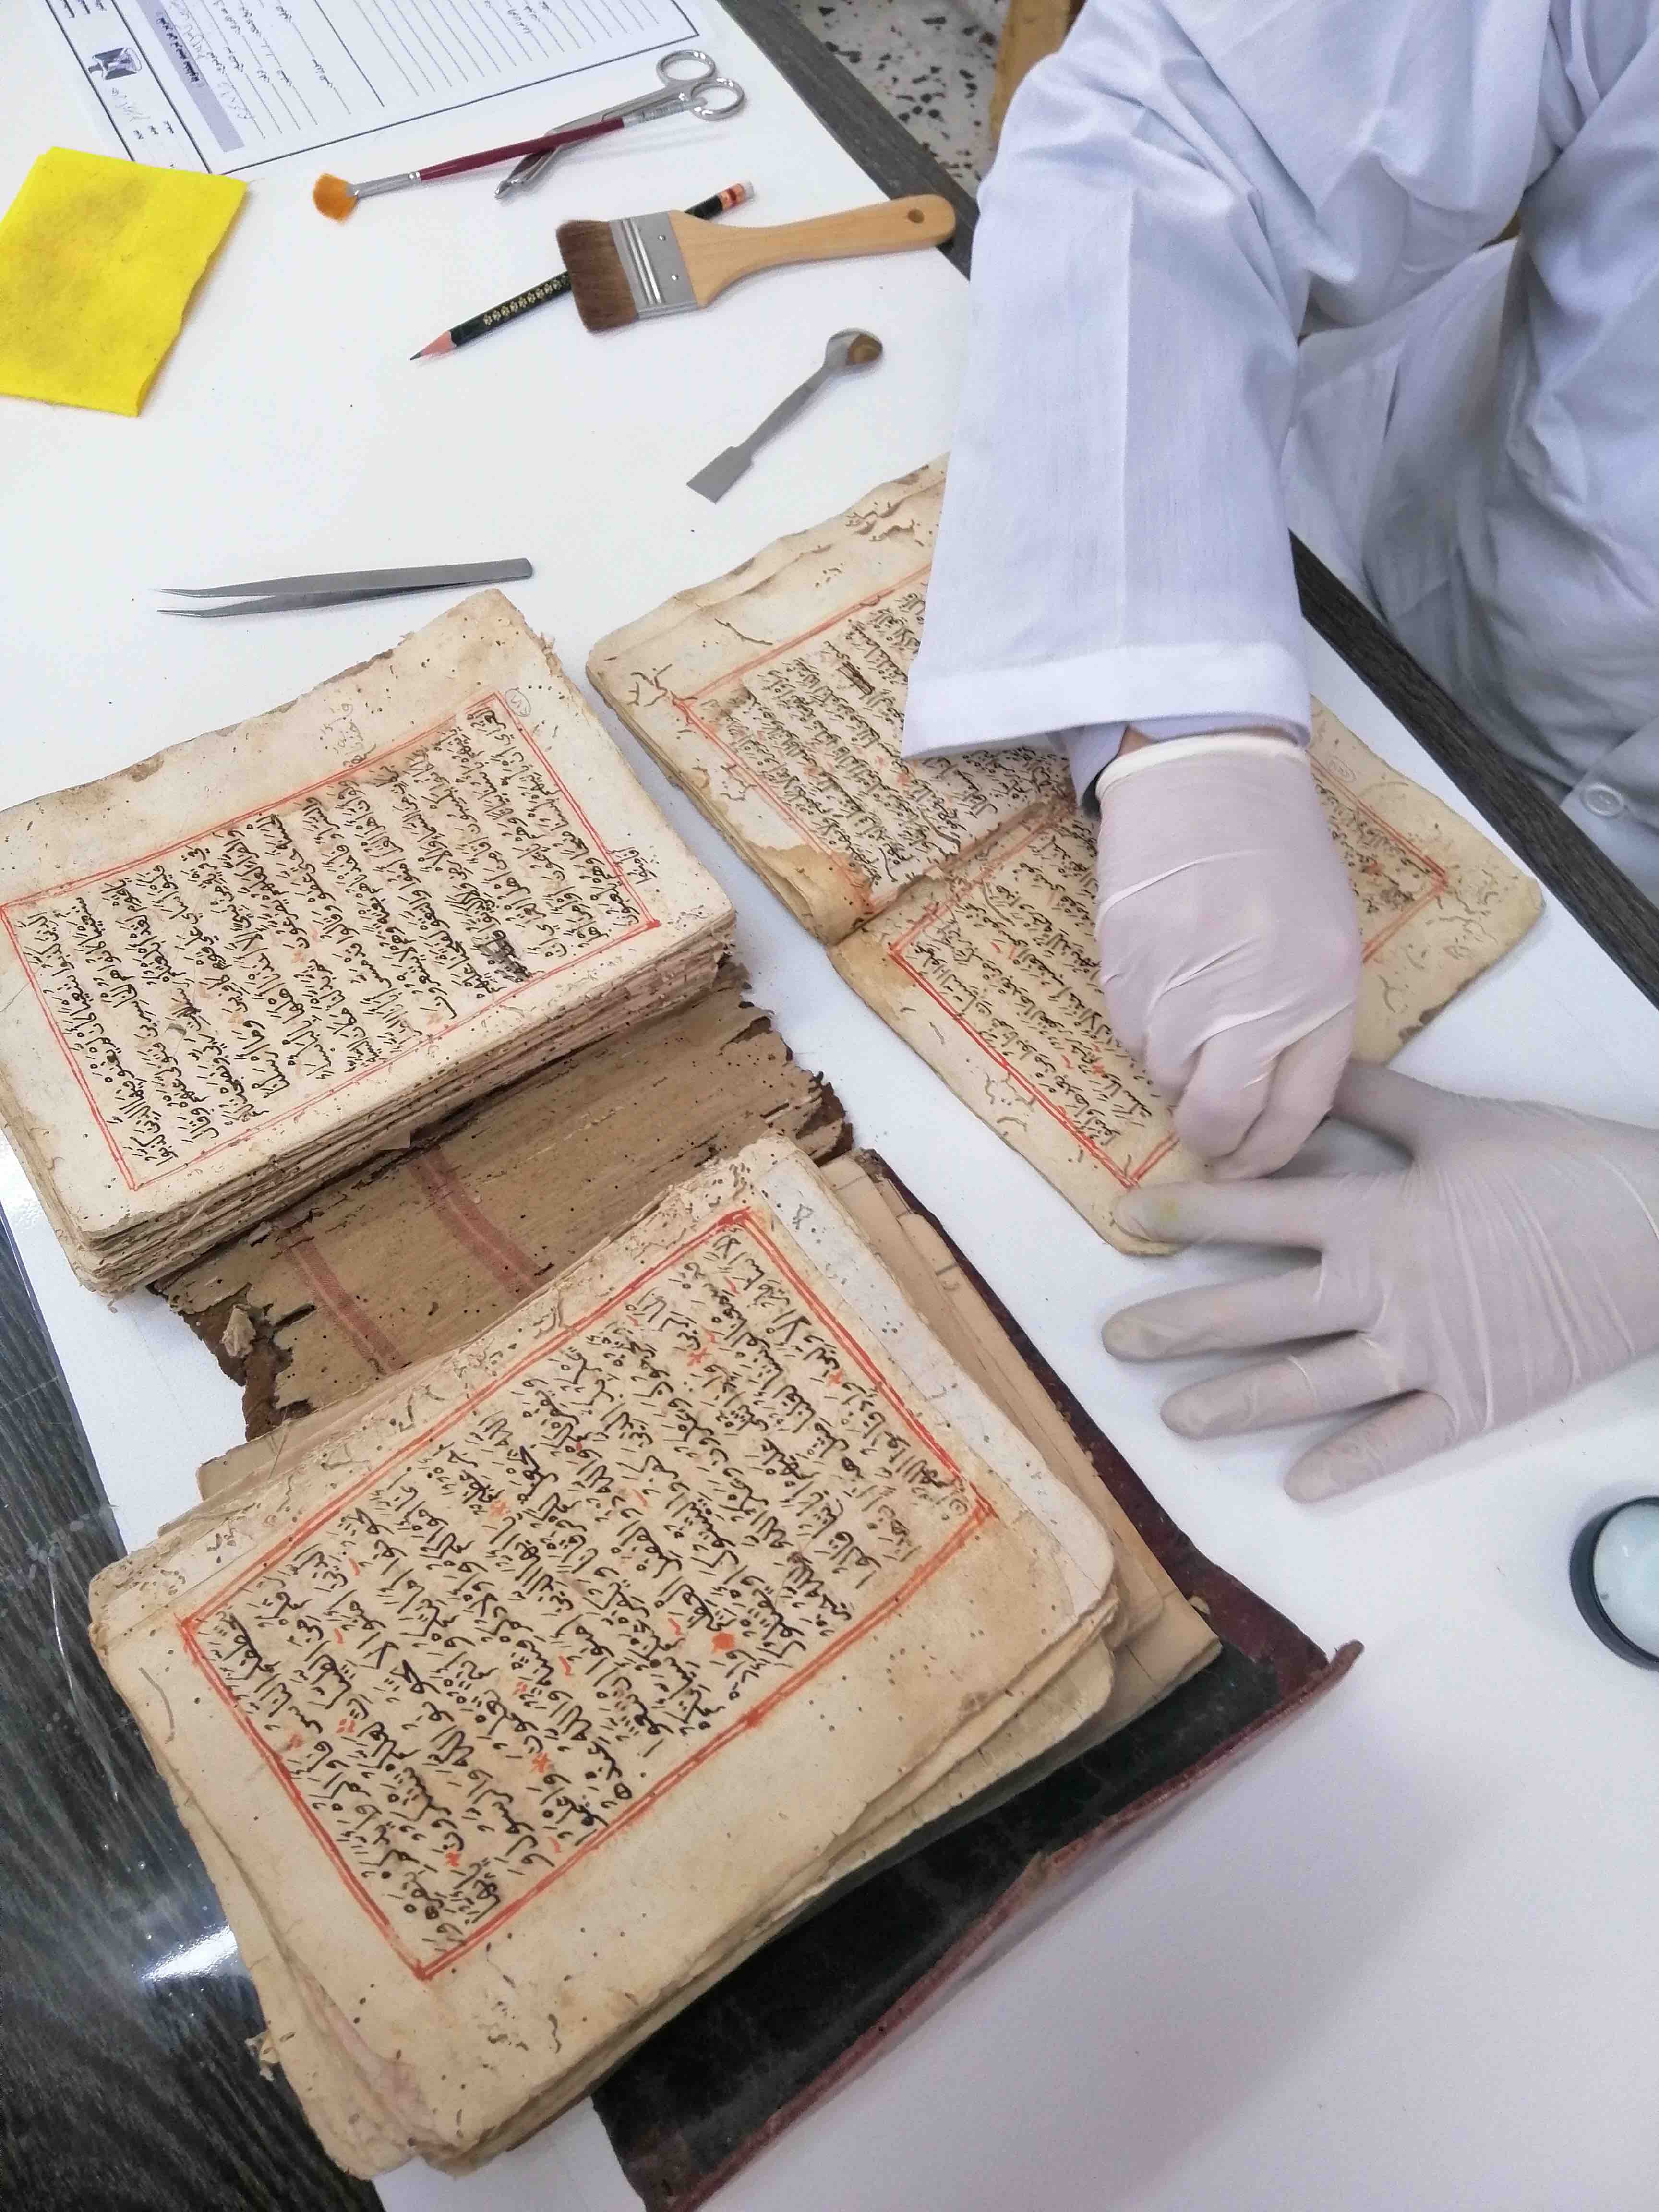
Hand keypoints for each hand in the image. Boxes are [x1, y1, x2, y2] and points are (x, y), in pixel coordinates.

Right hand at [1095, 738, 1360, 1175]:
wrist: (1209, 778)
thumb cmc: (1278, 859)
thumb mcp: (1324, 941)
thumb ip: (1303, 1024)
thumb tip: (1263, 1102)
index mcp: (1321, 992)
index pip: (1294, 1115)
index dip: (1263, 1157)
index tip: (1243, 1168)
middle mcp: (1255, 998)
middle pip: (1218, 1116)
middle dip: (1207, 1140)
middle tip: (1201, 1136)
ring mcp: (1185, 982)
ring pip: (1164, 1077)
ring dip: (1172, 1073)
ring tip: (1185, 1022)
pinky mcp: (1129, 963)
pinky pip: (1129, 1033)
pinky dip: (1142, 1029)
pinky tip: (1159, 983)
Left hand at [1103, 1065, 1658, 1498]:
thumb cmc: (1562, 1167)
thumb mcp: (1461, 1121)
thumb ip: (1376, 1103)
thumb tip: (1312, 1072)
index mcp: (1377, 1214)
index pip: (1259, 1211)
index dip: (1187, 1214)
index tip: (1127, 1218)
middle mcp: (1384, 1289)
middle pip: (1260, 1310)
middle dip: (1180, 1325)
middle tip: (1112, 1343)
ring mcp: (1427, 1354)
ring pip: (1310, 1384)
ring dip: (1237, 1402)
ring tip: (1174, 1420)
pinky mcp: (1475, 1401)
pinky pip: (1398, 1440)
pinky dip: (1348, 1463)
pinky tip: (1298, 1483)